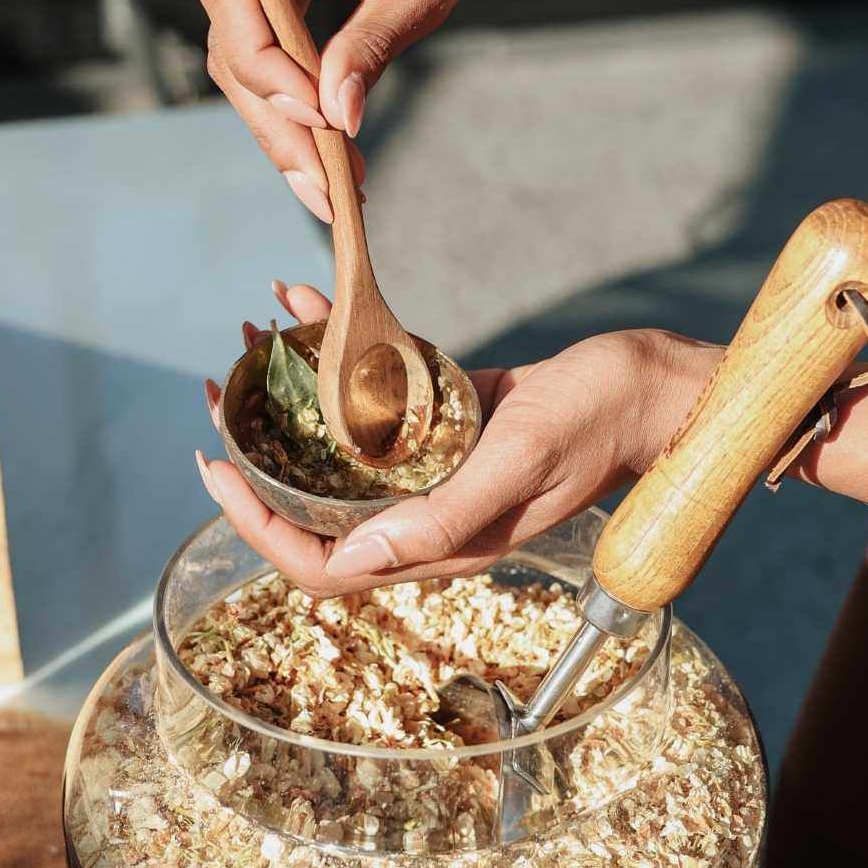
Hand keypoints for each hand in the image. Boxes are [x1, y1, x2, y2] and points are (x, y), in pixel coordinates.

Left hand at [197, 282, 722, 596]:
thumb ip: (441, 517)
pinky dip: (336, 355)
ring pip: (337, 453)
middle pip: (316, 509)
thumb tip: (355, 555)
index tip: (218, 470)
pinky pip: (374, 401)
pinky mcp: (444, 425)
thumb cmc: (596, 427)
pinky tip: (307, 303)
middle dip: (257, 462)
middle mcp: (426, 514)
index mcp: (440, 542)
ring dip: (286, 403)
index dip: (261, 528)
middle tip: (219, 400)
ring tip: (250, 346)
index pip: (325, 563)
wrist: (648, 385)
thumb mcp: (518, 465)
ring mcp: (434, 470)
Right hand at [200, 0, 504, 221]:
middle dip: (275, 117)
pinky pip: (256, 48)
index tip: (320, 124)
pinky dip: (286, 105)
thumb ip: (376, 41)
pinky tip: (321, 155)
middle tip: (324, 189)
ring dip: (279, 125)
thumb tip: (338, 116)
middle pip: (232, 32)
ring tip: (330, 188)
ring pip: (236, 53)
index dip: (268, 66)